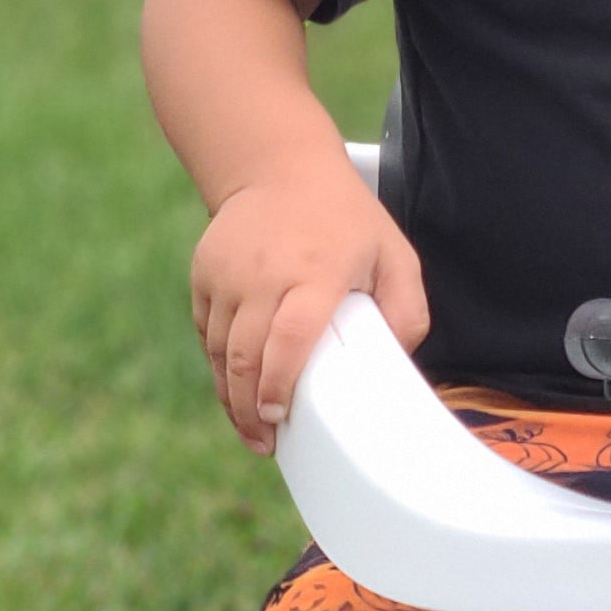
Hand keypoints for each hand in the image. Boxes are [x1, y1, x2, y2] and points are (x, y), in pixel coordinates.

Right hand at [191, 167, 430, 449]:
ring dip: (230, 395)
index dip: (279, 386)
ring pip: (220, 351)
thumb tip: (397, 362)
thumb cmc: (344, 219)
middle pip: (245, 356)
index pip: (290, 340)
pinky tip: (235, 387)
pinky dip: (218, 364)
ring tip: (249, 426)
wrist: (279, 167)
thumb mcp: (393, 254)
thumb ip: (407, 309)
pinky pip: (207, 332)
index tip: (278, 418)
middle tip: (264, 442)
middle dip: (248, 409)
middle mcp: (263, 275)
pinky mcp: (203, 274)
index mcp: (315, 273)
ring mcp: (227, 274)